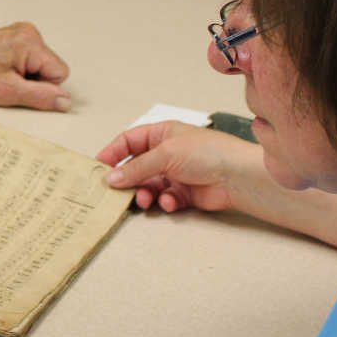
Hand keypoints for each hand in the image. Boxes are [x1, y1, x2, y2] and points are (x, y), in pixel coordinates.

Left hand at [0, 21, 70, 110]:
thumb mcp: (7, 92)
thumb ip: (41, 96)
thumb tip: (65, 101)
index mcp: (30, 41)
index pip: (60, 73)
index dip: (41, 87)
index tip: (18, 86)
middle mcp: (28, 32)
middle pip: (50, 67)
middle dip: (31, 81)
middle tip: (6, 81)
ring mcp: (20, 33)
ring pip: (39, 65)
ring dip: (23, 76)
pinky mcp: (13, 38)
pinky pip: (28, 60)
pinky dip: (16, 69)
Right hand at [97, 120, 259, 212]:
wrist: (237, 177)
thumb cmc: (209, 153)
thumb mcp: (165, 154)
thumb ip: (137, 167)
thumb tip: (112, 177)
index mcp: (162, 134)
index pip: (129, 141)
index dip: (113, 153)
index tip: (99, 167)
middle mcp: (168, 153)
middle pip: (137, 167)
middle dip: (128, 180)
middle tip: (115, 192)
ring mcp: (176, 173)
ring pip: (149, 186)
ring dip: (145, 194)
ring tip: (144, 200)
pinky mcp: (184, 193)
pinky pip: (164, 199)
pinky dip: (164, 202)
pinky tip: (169, 201)